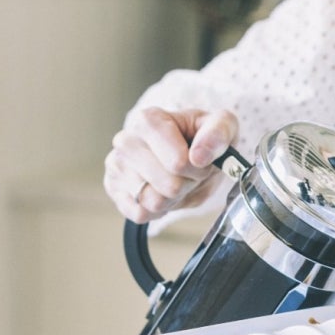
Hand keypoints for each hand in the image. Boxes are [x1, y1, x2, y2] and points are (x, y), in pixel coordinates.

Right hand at [104, 108, 238, 222]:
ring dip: (173, 198)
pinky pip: (140, 214)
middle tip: (189, 173)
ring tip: (175, 180)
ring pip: (154, 203)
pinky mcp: (113, 188)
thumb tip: (199, 156)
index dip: (198, 170)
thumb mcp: (221, 125)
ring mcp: (116, 165)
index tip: (201, 162)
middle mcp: (126, 141)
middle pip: (168, 186)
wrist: (185, 150)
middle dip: (187, 185)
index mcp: (148, 120)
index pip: (179, 163)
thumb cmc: (201, 136)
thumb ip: (218, 134)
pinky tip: (161, 190)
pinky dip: (158, 210)